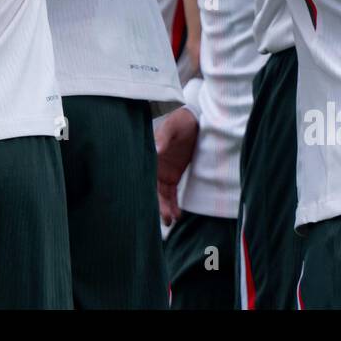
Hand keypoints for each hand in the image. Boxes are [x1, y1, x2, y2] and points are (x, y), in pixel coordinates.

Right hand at [155, 106, 198, 224]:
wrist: (196, 119)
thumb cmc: (181, 120)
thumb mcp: (173, 125)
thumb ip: (164, 137)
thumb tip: (156, 148)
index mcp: (149, 154)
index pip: (144, 175)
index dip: (146, 190)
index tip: (148, 203)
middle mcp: (153, 166)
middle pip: (152, 189)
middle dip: (157, 205)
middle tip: (165, 218)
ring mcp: (163, 172)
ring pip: (161, 194)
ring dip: (165, 208)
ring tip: (171, 220)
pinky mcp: (173, 175)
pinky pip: (171, 193)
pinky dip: (173, 204)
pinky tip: (177, 215)